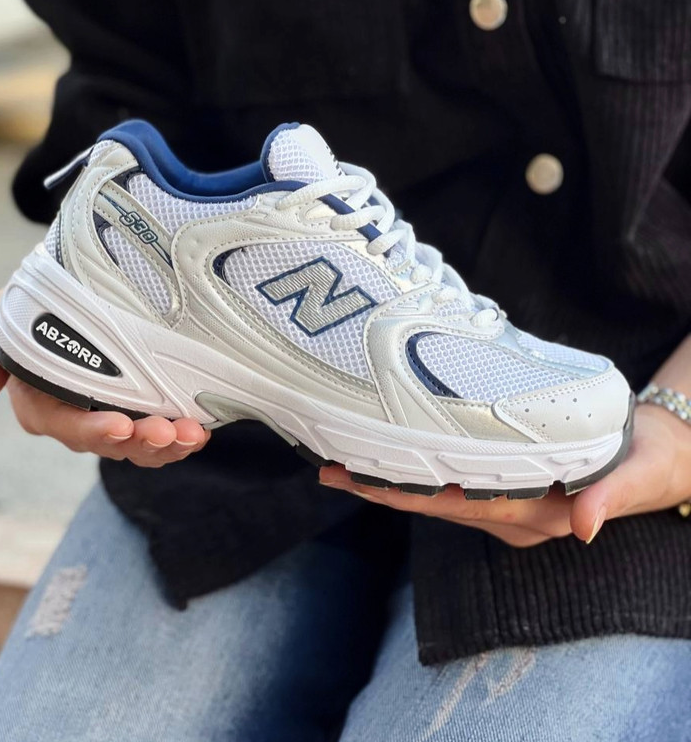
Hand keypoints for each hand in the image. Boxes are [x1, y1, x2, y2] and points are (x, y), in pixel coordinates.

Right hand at [0, 291, 209, 466]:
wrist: (75, 291)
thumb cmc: (32, 306)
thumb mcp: (0, 316)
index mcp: (41, 403)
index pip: (63, 425)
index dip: (92, 429)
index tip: (120, 423)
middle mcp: (77, 417)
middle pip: (108, 441)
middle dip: (139, 441)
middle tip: (166, 432)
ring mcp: (112, 416)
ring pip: (138, 445)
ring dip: (166, 445)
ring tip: (190, 435)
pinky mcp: (142, 409)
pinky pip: (160, 434)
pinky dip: (181, 437)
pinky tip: (200, 431)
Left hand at [319, 404, 690, 545]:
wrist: (658, 457)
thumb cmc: (650, 458)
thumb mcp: (640, 474)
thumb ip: (612, 497)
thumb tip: (584, 528)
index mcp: (539, 512)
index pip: (459, 504)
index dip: (408, 494)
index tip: (361, 482)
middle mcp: (514, 515)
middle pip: (435, 503)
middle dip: (381, 489)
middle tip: (327, 468)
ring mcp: (507, 505)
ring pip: (437, 496)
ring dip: (390, 482)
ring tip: (341, 463)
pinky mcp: (506, 489)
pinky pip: (452, 486)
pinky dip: (416, 473)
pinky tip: (389, 459)